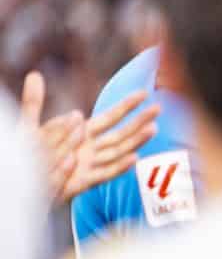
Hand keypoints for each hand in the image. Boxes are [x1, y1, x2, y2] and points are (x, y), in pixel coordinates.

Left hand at [18, 72, 158, 203]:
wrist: (25, 182)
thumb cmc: (28, 157)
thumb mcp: (29, 125)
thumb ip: (33, 102)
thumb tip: (35, 75)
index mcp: (81, 133)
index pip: (110, 117)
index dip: (127, 106)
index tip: (144, 94)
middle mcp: (91, 149)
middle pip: (121, 134)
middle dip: (140, 121)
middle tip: (158, 109)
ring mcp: (89, 165)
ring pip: (118, 151)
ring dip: (136, 141)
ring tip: (153, 129)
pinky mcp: (82, 181)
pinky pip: (104, 173)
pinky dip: (120, 167)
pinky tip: (134, 158)